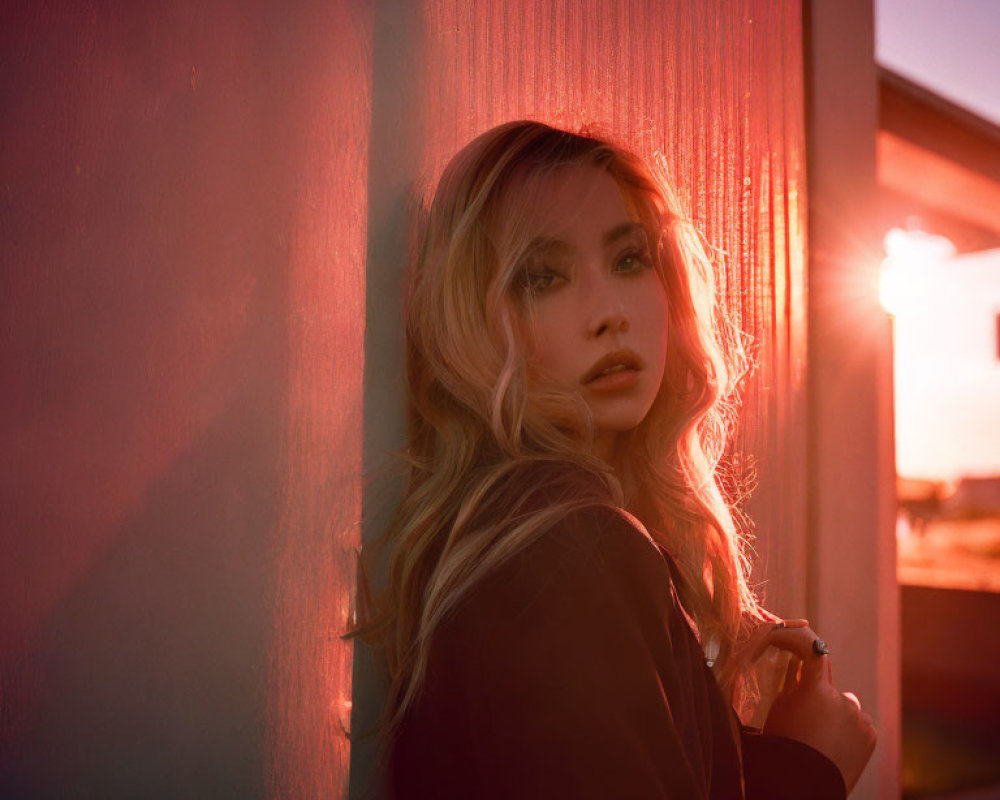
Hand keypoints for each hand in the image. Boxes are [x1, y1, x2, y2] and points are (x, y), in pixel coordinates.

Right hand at [760, 622, 877, 793]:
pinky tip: (836, 747)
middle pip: (830, 687)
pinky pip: (859, 725)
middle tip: (806, 718)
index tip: (790, 641)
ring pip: (846, 707)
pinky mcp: (871, 735)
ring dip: (836, 715)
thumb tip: (798, 666)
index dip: (800, 641)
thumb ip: (793, 683)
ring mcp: (859, 717)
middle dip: (819, 696)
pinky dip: (850, 731)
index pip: (812, 650)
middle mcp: (842, 698)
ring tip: (822, 738)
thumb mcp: (780, 708)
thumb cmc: (784, 744)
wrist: (803, 782)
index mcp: (816, 688)